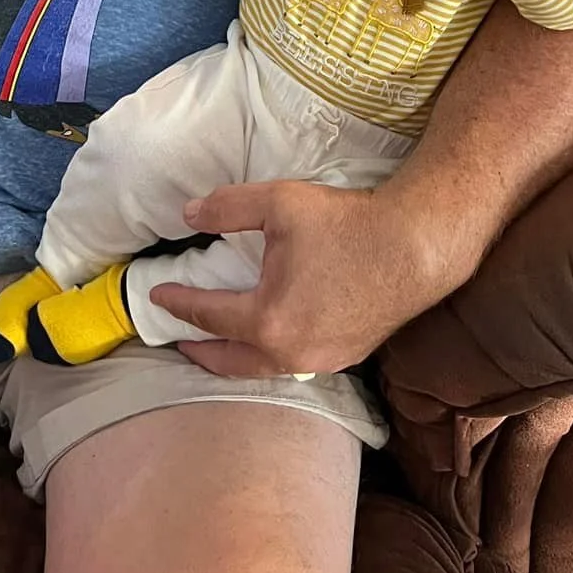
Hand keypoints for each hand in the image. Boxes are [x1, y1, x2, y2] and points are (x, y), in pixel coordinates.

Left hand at [146, 178, 457, 378]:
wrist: (416, 246)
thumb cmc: (346, 223)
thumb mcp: (278, 203)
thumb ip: (227, 208)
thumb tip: (188, 214)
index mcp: (267, 320)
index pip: (207, 316)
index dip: (178, 303)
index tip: (156, 294)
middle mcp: (289, 353)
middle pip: (229, 361)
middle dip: (198, 351)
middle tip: (176, 340)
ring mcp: (320, 361)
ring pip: (262, 369)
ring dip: (233, 358)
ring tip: (217, 344)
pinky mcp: (345, 356)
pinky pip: (293, 364)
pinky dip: (268, 356)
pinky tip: (270, 340)